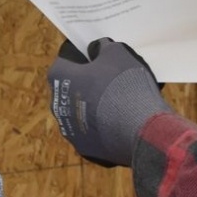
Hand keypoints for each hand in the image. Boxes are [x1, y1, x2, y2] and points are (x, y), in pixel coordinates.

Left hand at [48, 38, 170, 167]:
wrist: (139, 128)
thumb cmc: (124, 84)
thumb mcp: (116, 52)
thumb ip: (102, 47)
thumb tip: (97, 51)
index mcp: (59, 77)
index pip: (65, 59)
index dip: (82, 54)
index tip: (97, 54)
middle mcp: (57, 105)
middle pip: (72, 87)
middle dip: (88, 81)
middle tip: (110, 77)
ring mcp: (70, 130)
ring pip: (81, 112)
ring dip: (95, 105)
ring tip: (119, 101)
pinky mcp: (86, 149)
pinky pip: (94, 132)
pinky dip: (104, 126)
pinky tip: (122, 120)